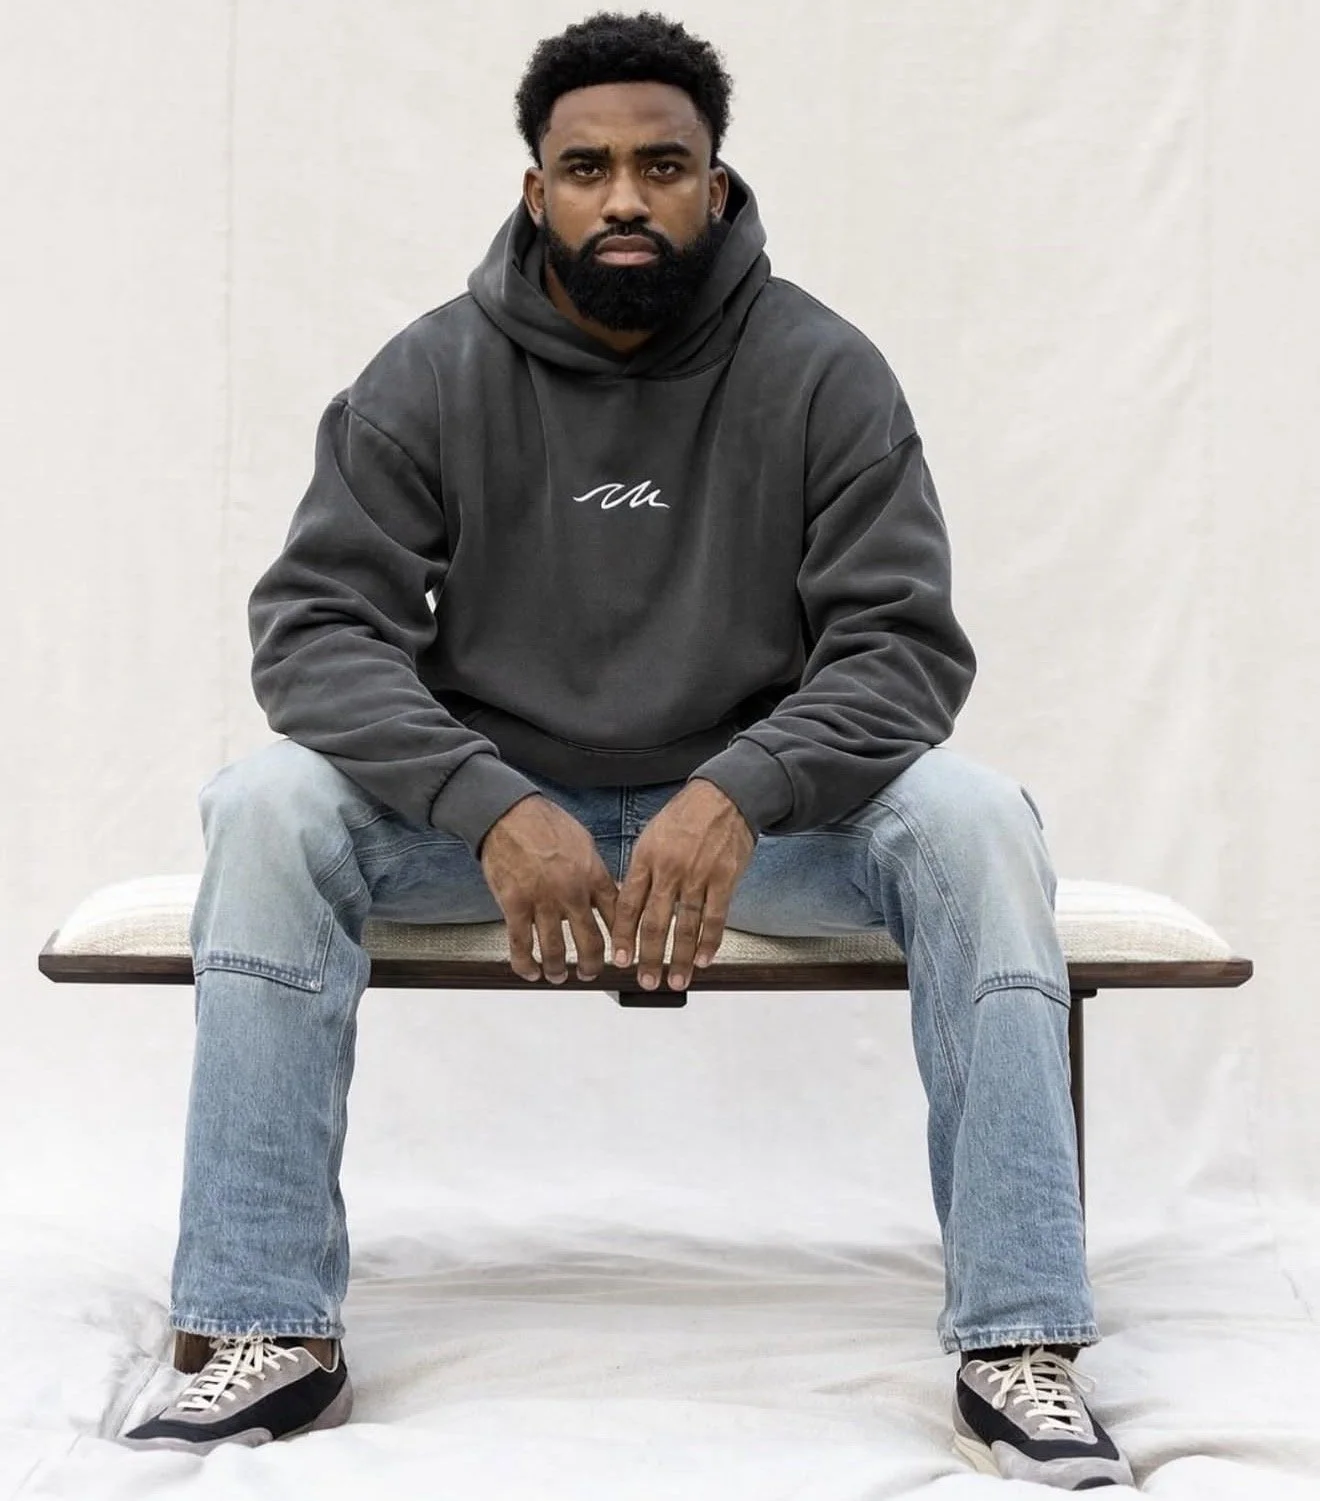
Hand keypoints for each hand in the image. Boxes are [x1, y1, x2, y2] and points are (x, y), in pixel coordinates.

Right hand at [480, 795, 617, 983]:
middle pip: (591, 942)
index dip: (620, 941)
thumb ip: (595, 872)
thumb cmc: (546, 823)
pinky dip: (525, 964)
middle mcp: (572, 892)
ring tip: (558, 976)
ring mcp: (543, 901)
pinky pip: (521, 944)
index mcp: (593, 875)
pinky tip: (530, 972)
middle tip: (590, 973)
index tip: (620, 954)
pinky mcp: (514, 904)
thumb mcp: (584, 843)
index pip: (616, 918)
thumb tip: (607, 894)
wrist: (509, 813)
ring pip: (555, 950)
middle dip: (592, 966)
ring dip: (558, 970)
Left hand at [610, 779, 754, 991]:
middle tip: (646, 981)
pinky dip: (709, 942)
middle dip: (649, 957)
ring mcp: (697, 875)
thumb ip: (642, 871)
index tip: (621, 960)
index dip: (624, 936)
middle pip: (655, 922)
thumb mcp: (652, 837)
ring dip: (679, 958)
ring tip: (675, 981)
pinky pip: (715, 917)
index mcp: (646, 858)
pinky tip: (703, 959)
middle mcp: (669, 869)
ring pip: (685, 926)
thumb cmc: (685, 816)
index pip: (629, 905)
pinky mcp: (724, 878)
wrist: (723, 796)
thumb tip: (630, 905)